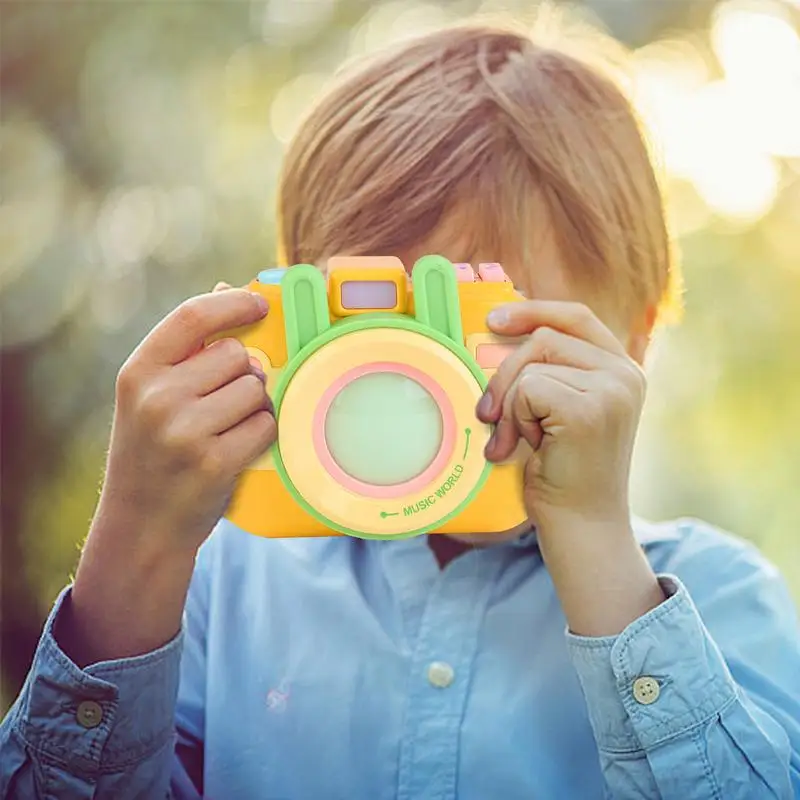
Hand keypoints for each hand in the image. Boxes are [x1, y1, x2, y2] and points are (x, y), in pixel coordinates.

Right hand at [100, 282, 276, 555]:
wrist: (140, 527)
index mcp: (138, 372)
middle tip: (223, 403)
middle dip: (243, 374)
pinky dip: (260, 434)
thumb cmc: (152, 454)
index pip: (193, 316)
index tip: (259, 304)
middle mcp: (157, 397)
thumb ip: (185, 350)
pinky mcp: (215, 461)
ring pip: (256, 389)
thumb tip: (225, 290)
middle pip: (237, 356)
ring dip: (254, 406)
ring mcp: (186, 431)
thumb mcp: (149, 398)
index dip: (234, 304)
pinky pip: (265, 424)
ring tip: (225, 429)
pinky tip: (236, 449)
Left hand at [475, 300, 663, 635]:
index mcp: (621, 370)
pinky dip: (514, 419)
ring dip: (509, 406)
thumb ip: (550, 372)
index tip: (494, 320)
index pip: (576, 316)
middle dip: (504, 375)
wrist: (581, 528)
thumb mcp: (558, 413)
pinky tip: (526, 448)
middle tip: (489, 416)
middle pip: (543, 337)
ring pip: (530, 364)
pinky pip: (527, 388)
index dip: (534, 310)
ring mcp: (612, 389)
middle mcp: (625, 374)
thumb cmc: (561, 474)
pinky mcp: (590, 408)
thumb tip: (501, 331)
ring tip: (514, 442)